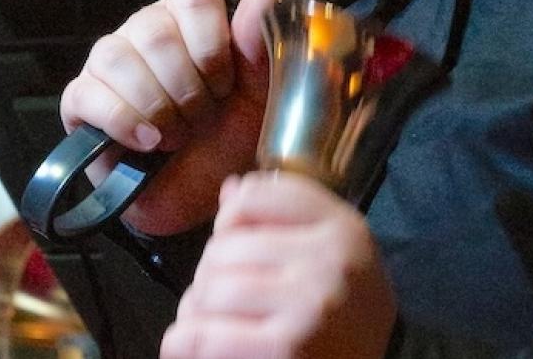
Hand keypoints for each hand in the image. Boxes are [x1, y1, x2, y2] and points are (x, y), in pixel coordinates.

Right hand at [59, 0, 277, 234]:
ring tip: (176, 134)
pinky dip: (122, 121)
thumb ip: (260, 47)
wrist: (203, 190)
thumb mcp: (259, 96)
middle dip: (186, 85)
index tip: (225, 86)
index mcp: (192, 18)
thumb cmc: (230, 135)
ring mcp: (109, 62)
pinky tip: (148, 141)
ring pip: (115, 57)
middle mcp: (147, 30)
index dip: (213, 46)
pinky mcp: (81, 100)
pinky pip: (86, 95)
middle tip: (202, 118)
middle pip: (154, 30)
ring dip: (155, 104)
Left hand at [162, 172, 397, 358]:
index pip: (256, 195)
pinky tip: (199, 344)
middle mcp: (329, 263)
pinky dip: (185, 342)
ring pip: (208, 290)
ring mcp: (307, 307)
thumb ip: (285, 219)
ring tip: (218, 324)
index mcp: (342, 229)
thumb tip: (230, 190)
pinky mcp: (283, 349)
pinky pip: (199, 335)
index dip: (231, 219)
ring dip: (198, 310)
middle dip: (212, 273)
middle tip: (229, 298)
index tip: (238, 244)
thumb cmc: (347, 318)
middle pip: (224, 246)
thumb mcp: (335, 257)